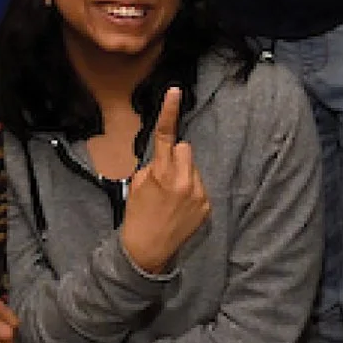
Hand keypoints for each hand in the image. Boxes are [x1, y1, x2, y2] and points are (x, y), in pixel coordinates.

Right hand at [120, 86, 209, 274]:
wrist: (148, 251)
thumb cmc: (137, 215)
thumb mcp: (136, 184)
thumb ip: (153, 166)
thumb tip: (165, 158)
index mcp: (161, 173)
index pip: (166, 135)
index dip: (170, 111)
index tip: (175, 91)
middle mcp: (184, 181)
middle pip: (184, 148)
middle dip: (175, 156)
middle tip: (164, 176)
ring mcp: (198, 194)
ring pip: (193, 167)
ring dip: (184, 173)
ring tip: (172, 196)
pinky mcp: (206, 205)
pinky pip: (200, 185)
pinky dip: (191, 190)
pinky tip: (180, 206)